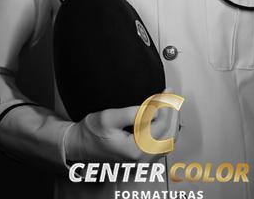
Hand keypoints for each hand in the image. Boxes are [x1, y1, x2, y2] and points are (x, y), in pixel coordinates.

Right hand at [65, 88, 179, 163]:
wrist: (80, 146)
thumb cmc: (91, 133)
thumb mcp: (109, 117)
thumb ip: (132, 113)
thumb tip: (152, 108)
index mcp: (135, 150)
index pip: (161, 125)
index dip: (165, 106)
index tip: (165, 92)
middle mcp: (141, 159)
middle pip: (169, 135)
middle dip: (172, 112)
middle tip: (171, 95)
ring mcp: (142, 161)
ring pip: (169, 142)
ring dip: (172, 121)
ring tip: (170, 104)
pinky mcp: (141, 159)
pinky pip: (163, 146)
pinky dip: (167, 131)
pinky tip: (165, 119)